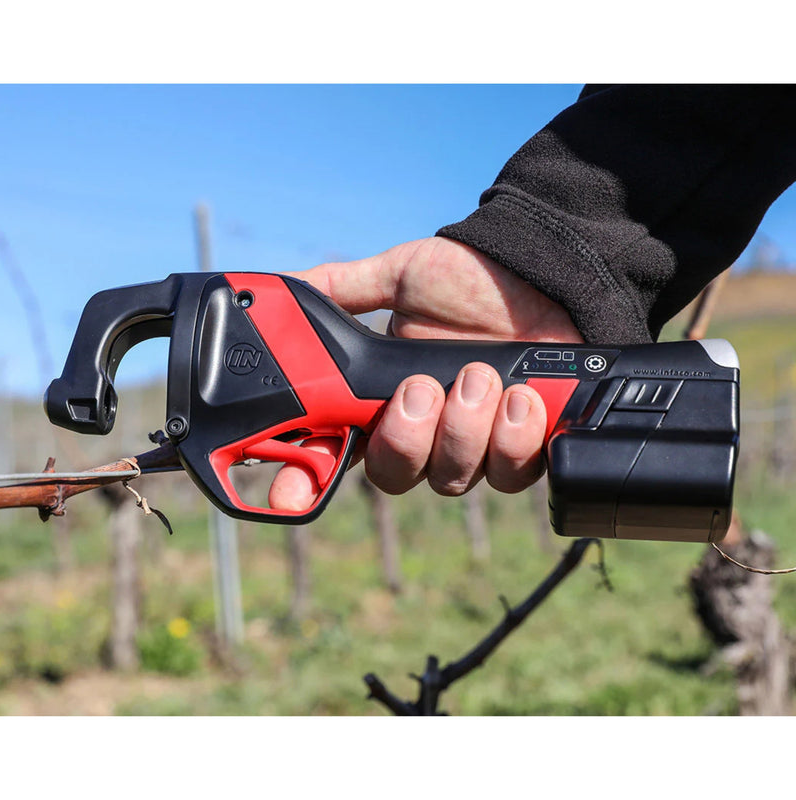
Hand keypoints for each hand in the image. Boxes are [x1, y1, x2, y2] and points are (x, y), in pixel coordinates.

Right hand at [268, 237, 582, 509]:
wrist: (546, 276)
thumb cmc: (474, 279)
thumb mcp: (403, 275)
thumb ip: (343, 287)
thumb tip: (286, 291)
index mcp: (384, 397)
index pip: (332, 450)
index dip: (303, 480)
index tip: (285, 495)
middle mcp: (424, 430)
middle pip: (392, 475)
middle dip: (405, 438)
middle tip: (422, 387)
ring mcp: (472, 445)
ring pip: (450, 478)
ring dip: (463, 429)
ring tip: (480, 376)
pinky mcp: (522, 450)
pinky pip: (509, 475)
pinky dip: (512, 438)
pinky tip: (521, 398)